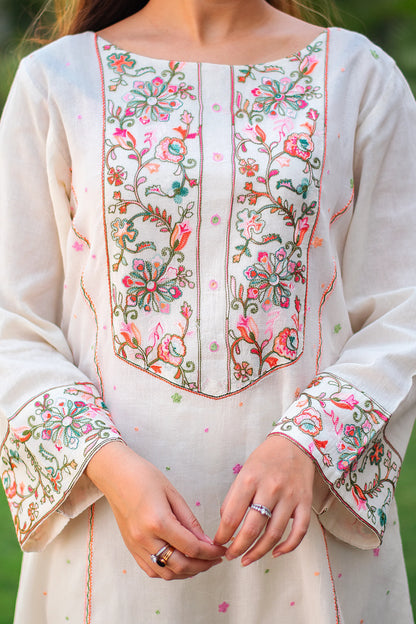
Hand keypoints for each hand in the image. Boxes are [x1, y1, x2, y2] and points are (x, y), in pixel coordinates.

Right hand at [86, 442, 224, 579]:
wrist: (116, 475)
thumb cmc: (144, 477)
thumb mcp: (172, 494)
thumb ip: (189, 521)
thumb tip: (206, 542)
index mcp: (158, 521)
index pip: (191, 547)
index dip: (210, 553)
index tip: (221, 550)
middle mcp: (145, 538)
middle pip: (180, 565)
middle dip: (202, 566)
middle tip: (215, 559)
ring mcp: (136, 545)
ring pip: (166, 573)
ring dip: (186, 572)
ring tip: (200, 563)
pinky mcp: (130, 548)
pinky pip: (151, 570)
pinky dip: (168, 572)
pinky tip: (179, 563)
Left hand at [214, 434, 314, 564]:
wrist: (295, 444)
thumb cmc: (265, 459)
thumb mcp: (244, 471)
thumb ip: (234, 497)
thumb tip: (226, 525)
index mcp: (250, 479)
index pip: (232, 516)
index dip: (223, 535)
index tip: (218, 543)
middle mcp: (270, 488)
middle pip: (252, 528)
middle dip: (238, 548)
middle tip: (231, 556)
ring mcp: (290, 497)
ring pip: (274, 534)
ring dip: (259, 552)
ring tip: (247, 560)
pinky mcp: (305, 502)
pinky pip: (299, 531)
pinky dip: (288, 547)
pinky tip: (275, 553)